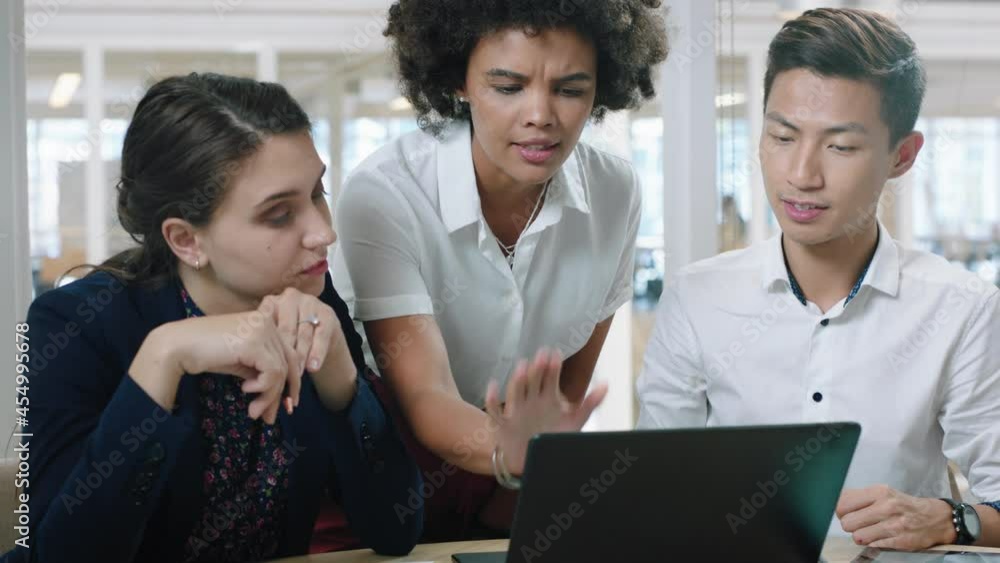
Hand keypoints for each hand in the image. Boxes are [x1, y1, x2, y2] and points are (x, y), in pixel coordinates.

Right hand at [142, 310, 300, 424]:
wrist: (177, 347)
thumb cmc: (205, 354)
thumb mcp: (241, 363)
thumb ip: (261, 371)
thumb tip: (280, 398)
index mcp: (265, 322)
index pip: (288, 354)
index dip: (292, 381)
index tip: (288, 404)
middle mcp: (267, 322)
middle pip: (287, 363)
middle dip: (282, 393)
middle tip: (272, 417)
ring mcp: (262, 330)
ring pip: (280, 371)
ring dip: (268, 397)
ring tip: (253, 412)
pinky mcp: (254, 343)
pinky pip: (272, 372)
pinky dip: (262, 387)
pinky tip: (245, 389)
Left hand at [257, 287, 355, 412]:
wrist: (318, 334)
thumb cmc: (286, 339)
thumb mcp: (269, 338)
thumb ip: (260, 345)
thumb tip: (244, 369)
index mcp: (272, 302)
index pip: (268, 327)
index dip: (266, 349)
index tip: (262, 368)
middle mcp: (291, 298)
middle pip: (287, 331)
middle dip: (284, 356)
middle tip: (280, 377)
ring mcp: (311, 303)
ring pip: (304, 335)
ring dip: (301, 357)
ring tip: (296, 375)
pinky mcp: (327, 313)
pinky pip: (321, 336)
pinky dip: (317, 353)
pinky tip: (313, 367)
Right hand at [484, 348, 607, 475]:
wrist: (533, 461)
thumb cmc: (553, 437)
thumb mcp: (575, 421)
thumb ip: (590, 404)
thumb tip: (606, 384)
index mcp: (548, 398)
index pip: (550, 378)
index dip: (553, 367)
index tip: (556, 354)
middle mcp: (532, 401)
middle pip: (534, 381)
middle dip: (538, 368)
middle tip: (542, 354)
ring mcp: (517, 411)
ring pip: (516, 392)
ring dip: (519, 379)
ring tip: (523, 366)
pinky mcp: (504, 424)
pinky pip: (495, 411)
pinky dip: (491, 399)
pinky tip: (493, 386)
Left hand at [837, 485, 956, 549]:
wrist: (936, 518)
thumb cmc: (904, 505)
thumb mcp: (883, 493)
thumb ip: (861, 498)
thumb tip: (837, 504)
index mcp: (879, 492)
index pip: (843, 503)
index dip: (841, 511)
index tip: (846, 513)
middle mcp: (886, 507)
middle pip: (847, 522)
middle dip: (849, 525)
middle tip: (858, 524)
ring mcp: (894, 525)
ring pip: (858, 536)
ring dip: (861, 536)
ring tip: (870, 531)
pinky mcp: (900, 541)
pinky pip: (873, 545)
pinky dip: (873, 543)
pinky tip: (880, 537)